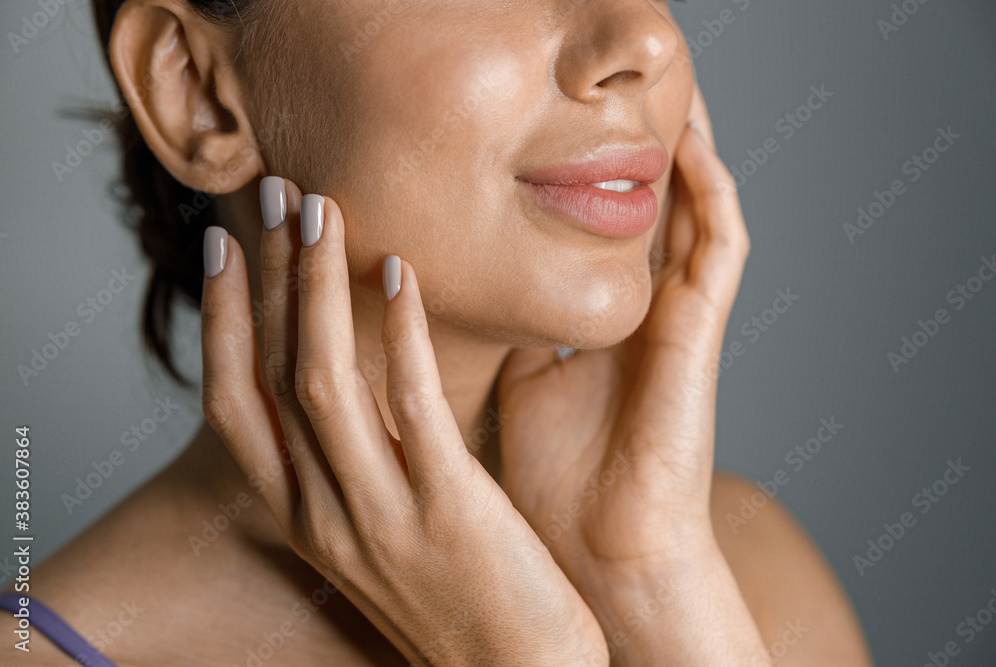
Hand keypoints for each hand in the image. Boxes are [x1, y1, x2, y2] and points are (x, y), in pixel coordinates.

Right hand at [199, 177, 608, 665]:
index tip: (222, 250)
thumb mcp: (384, 531)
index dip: (221, 323)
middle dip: (266, 278)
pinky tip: (399, 274)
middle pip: (272, 377)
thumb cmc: (457, 596)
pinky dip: (400, 333)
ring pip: (325, 382)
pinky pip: (413, 406)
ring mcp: (382, 514)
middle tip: (271, 195)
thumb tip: (364, 379)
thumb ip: (361, 463)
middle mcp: (326, 515)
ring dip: (318, 287)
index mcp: (305, 519)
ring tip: (323, 210)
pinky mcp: (449, 508)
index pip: (234, 407)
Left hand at [498, 83, 764, 661]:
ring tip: (661, 98)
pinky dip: (714, 195)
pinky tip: (694, 148)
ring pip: (693, 218)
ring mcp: (677, 322)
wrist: (600, 550)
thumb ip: (508, 335)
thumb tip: (465, 292)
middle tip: (605, 102)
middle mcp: (644, 317)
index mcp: (602, 329)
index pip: (600, 238)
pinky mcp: (700, 334)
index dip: (583, 187)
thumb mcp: (518, 387)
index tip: (547, 140)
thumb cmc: (557, 483)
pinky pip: (721, 249)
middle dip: (631, 158)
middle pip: (647, 216)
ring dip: (682, 157)